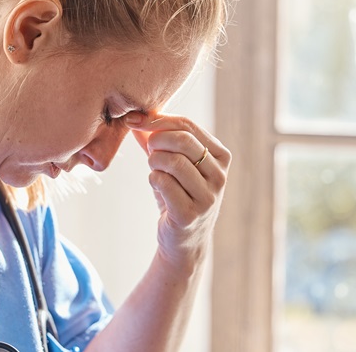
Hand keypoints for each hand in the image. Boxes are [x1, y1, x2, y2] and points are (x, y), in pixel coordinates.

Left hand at [124, 112, 230, 269]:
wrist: (183, 239)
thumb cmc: (179, 194)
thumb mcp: (174, 164)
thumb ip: (157, 139)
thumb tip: (135, 116)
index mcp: (221, 157)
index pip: (188, 126)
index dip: (158, 120)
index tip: (135, 121)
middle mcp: (220, 176)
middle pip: (182, 140)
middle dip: (156, 140)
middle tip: (149, 149)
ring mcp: (208, 197)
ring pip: (172, 161)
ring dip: (154, 161)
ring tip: (153, 168)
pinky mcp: (189, 214)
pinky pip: (163, 183)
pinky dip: (153, 178)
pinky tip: (156, 184)